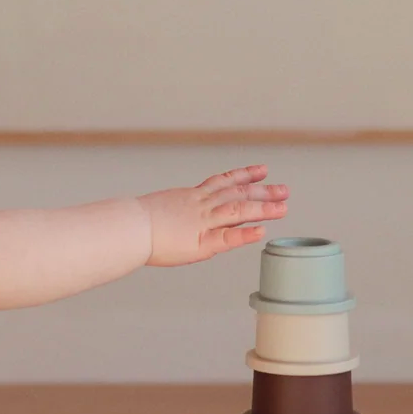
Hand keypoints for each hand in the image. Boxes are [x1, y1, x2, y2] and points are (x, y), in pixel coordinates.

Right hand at [138, 166, 288, 266]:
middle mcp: (201, 206)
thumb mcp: (161, 208)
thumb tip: (181, 216)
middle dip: (263, 192)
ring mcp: (202, 223)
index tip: (262, 170)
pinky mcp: (200, 243)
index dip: (244, 175)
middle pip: (237, 194)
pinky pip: (227, 238)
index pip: (223, 182)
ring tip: (283, 208)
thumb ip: (177, 211)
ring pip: (238, 212)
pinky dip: (246, 234)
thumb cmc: (136, 222)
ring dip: (263, 209)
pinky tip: (262, 231)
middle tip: (284, 190)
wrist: (128, 226)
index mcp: (192, 197)